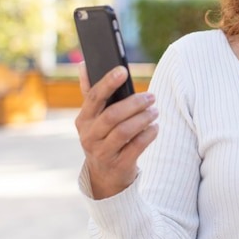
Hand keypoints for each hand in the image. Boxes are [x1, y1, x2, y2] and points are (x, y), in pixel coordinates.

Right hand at [75, 64, 158, 198]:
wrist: (105, 174)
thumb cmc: (103, 136)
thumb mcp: (94, 117)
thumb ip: (92, 92)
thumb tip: (84, 64)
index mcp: (83, 119)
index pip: (94, 97)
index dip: (108, 82)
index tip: (123, 71)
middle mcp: (89, 136)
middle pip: (112, 115)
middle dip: (134, 103)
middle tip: (152, 97)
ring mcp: (102, 152)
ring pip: (125, 131)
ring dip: (143, 118)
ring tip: (155, 111)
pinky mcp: (118, 165)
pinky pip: (136, 147)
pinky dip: (148, 135)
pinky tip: (155, 127)